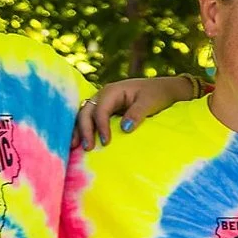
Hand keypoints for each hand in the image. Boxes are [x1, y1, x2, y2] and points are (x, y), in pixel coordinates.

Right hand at [76, 74, 195, 148]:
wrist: (163, 89)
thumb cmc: (156, 94)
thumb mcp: (149, 103)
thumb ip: (136, 113)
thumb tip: (125, 128)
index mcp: (112, 90)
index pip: (100, 109)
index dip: (100, 126)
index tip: (105, 142)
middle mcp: (103, 95)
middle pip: (86, 111)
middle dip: (84, 129)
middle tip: (86, 148)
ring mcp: (102, 102)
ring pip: (84, 115)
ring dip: (79, 130)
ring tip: (74, 147)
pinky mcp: (105, 110)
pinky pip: (90, 119)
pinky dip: (85, 129)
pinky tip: (80, 142)